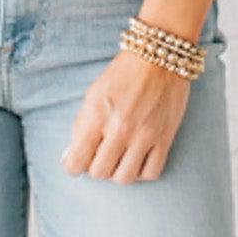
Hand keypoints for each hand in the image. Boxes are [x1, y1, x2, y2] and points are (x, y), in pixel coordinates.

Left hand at [60, 46, 191, 183]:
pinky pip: (151, 173)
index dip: (73, 166)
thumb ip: (81, 127)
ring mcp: (145, 135)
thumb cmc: (122, 74)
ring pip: (124, 178)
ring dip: (117, 172)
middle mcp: (121, 129)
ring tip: (118, 158)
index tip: (76, 162)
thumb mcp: (92, 95)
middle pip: (100, 172)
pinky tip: (137, 158)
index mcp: (98, 115)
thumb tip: (71, 157)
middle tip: (99, 154)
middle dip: (95, 166)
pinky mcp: (165, 138)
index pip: (77, 161)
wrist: (159, 57)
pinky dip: (141, 172)